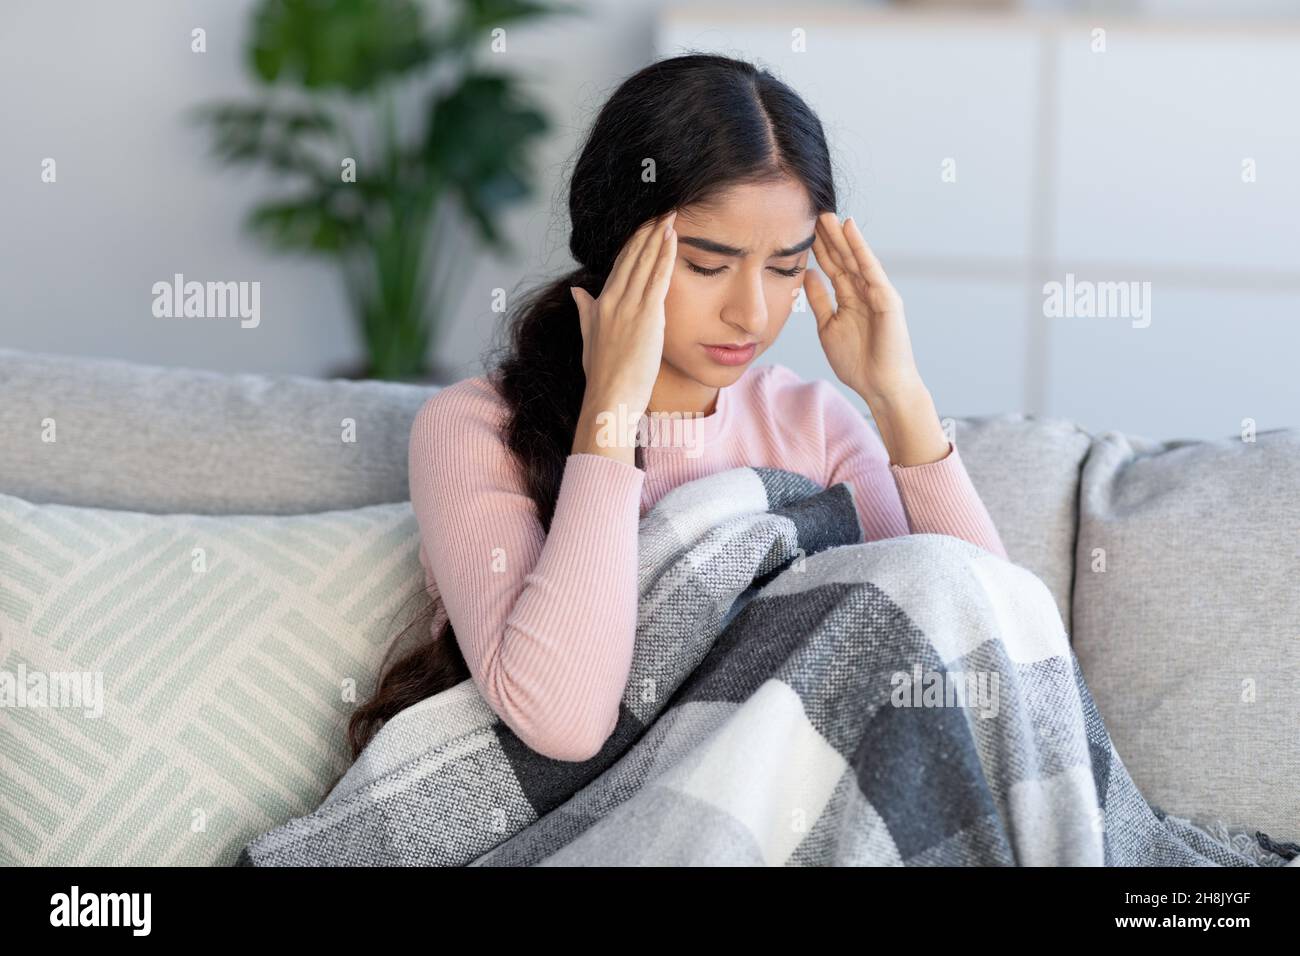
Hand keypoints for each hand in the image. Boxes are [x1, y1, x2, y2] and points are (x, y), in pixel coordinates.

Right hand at [571, 210, 676, 418]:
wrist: (610, 398)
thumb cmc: (603, 376)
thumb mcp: (590, 340)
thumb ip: (586, 312)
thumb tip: (577, 291)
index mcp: (599, 305)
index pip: (619, 265)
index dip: (633, 242)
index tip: (644, 224)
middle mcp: (612, 300)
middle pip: (632, 257)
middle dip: (647, 231)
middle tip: (661, 209)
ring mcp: (628, 307)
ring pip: (645, 262)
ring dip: (658, 236)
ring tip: (669, 215)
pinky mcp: (647, 316)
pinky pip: (657, 278)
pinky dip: (665, 256)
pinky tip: (672, 239)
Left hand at [803, 211, 921, 400]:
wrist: (881, 386)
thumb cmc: (857, 362)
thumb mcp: (828, 326)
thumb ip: (819, 300)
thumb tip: (808, 274)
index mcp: (850, 298)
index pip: (831, 267)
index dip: (817, 248)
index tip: (801, 228)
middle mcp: (864, 291)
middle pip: (842, 257)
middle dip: (828, 236)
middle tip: (812, 211)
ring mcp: (876, 292)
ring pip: (855, 258)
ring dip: (841, 235)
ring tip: (827, 214)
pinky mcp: (887, 298)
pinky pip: (870, 268)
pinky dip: (860, 248)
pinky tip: (850, 229)